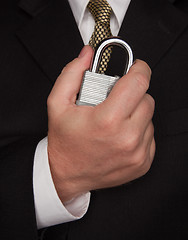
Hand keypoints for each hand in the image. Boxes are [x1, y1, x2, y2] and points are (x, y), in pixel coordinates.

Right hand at [47, 46, 154, 202]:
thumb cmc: (64, 142)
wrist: (67, 174)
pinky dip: (139, 131)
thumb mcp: (58, 104)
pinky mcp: (143, 163)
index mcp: (108, 120)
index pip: (139, 83)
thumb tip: (86, 55)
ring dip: (136, 114)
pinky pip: (150, 136)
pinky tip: (121, 135)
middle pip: (147, 100)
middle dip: (134, 94)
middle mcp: (127, 138)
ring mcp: (137, 153)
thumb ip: (72, 74)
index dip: (139, 69)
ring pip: (150, 118)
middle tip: (116, 100)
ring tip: (116, 120)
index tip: (136, 67)